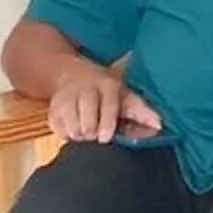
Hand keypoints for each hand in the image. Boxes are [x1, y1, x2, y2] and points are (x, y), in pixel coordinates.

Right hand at [47, 60, 161, 145]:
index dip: (107, 122)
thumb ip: (141, 111)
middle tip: (93, 138)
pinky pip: (55, 123)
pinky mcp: (52, 106)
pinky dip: (62, 131)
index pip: (108, 104)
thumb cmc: (106, 92)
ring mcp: (67, 96)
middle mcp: (86, 88)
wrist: (73, 74)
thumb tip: (159, 125)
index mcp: (108, 85)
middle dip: (90, 128)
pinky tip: (70, 134)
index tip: (105, 138)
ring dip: (76, 131)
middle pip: (86, 111)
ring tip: (83, 137)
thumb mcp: (125, 97)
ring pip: (69, 118)